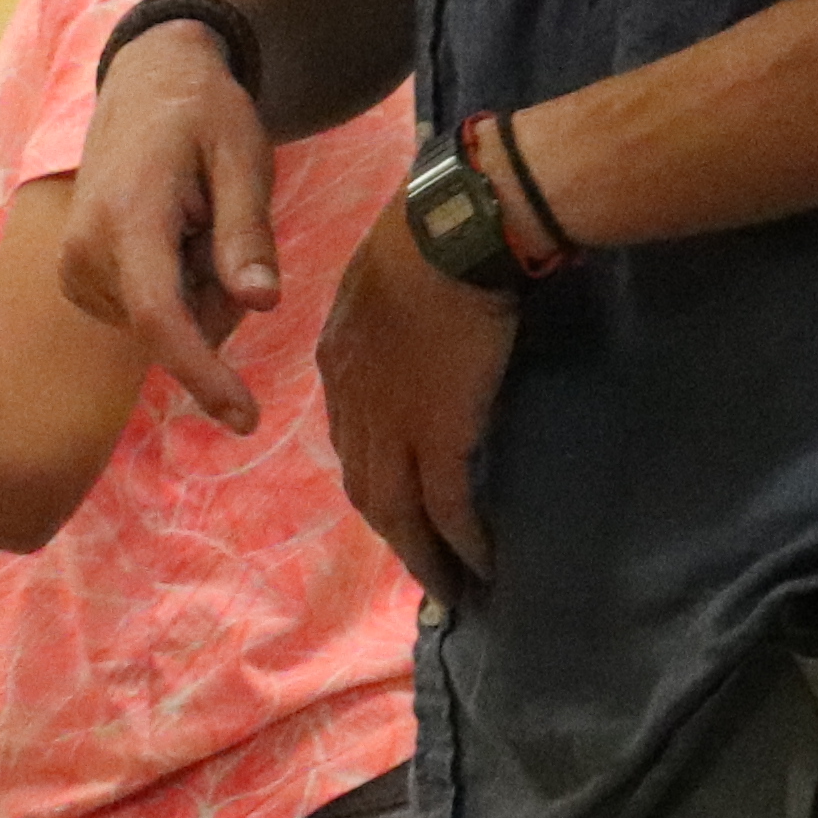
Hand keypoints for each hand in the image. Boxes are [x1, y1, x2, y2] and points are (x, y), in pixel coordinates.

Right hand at [55, 18, 284, 429]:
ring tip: (195, 220)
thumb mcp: (244, 158)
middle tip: (224, 221)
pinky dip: (177, 287)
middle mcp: (85, 252)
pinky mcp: (77, 278)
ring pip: (164, 324)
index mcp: (127, 218)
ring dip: (199, 290)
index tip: (246, 417)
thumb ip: (247, 232)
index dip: (203, 373)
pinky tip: (175, 235)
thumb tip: (260, 304)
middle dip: (218, 296)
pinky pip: (147, 314)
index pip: (161, 319)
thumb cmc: (203, 114)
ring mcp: (75, 268)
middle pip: (175, 324)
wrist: (146, 83)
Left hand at [314, 225, 508, 604]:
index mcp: (339, 361)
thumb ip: (391, 313)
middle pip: (366, 486)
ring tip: (451, 587)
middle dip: (394, 531)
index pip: (349, 436)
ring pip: (398, 509)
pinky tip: (479, 567)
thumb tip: (423, 323)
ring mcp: (393, 422)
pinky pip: (444, 504)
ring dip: (423, 554)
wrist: (449, 230)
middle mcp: (353, 402)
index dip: (373, 472)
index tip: (395, 498)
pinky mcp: (439, 432)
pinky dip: (459, 542)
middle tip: (423, 565)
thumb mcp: (385, 273)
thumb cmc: (428, 233)